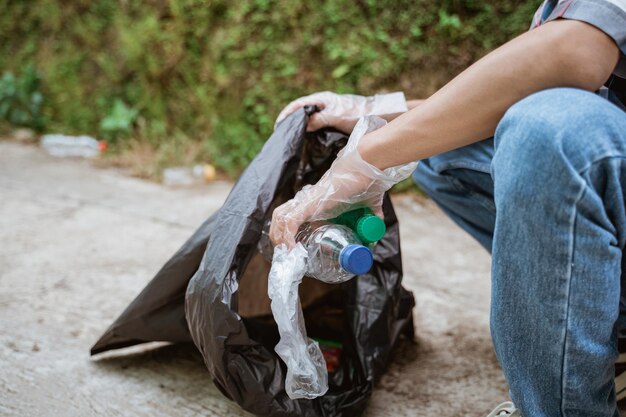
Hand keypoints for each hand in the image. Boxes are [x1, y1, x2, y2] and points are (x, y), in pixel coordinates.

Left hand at [270, 116, 416, 247]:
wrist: (366, 167)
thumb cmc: (365, 181)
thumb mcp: (367, 203)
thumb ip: (371, 212)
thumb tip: (378, 221)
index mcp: (317, 201)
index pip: (294, 214)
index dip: (289, 231)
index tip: (296, 249)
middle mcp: (308, 200)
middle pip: (281, 216)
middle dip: (278, 235)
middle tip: (287, 252)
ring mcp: (307, 201)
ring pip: (280, 217)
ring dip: (279, 236)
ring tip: (286, 252)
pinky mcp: (310, 203)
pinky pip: (290, 221)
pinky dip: (287, 235)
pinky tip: (292, 248)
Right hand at [275, 91, 406, 132]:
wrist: (376, 114)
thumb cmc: (357, 113)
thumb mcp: (337, 116)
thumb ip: (319, 119)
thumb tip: (303, 124)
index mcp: (320, 99)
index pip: (297, 105)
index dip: (286, 114)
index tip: (278, 126)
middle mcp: (322, 105)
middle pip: (300, 113)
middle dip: (290, 123)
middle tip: (281, 136)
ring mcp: (327, 113)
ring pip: (308, 121)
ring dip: (299, 130)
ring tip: (291, 142)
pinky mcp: (332, 122)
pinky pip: (316, 127)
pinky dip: (309, 134)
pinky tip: (307, 144)